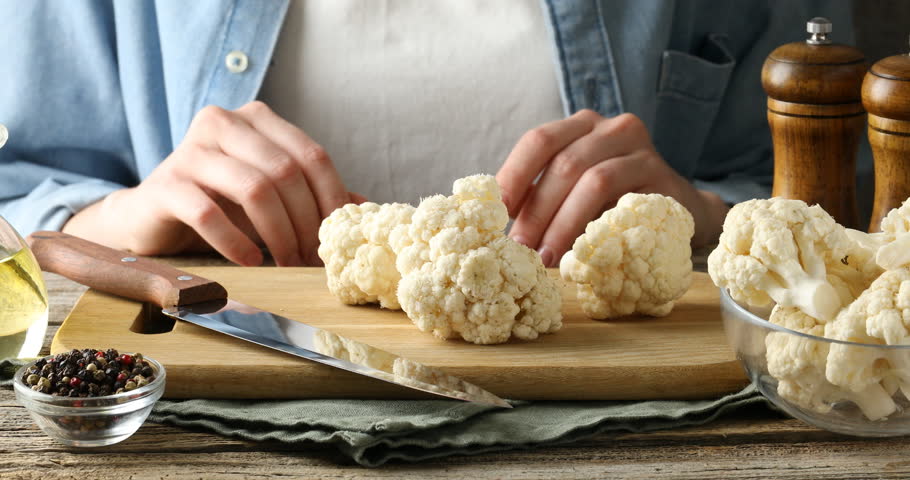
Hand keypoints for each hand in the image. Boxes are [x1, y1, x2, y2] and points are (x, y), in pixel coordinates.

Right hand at [63, 101, 356, 265]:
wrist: (151, 218)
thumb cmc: (220, 204)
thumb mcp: (272, 197)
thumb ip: (314, 197)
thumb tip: (367, 210)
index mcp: (257, 119)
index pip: (311, 154)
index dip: (332, 198)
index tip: (339, 237)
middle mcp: (224, 122)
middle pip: (286, 172)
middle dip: (306, 222)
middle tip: (312, 259)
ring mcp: (191, 150)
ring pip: (255, 189)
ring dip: (278, 234)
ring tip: (286, 263)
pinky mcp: (165, 183)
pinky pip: (210, 212)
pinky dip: (237, 243)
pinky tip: (251, 262)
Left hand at [496, 109, 727, 266]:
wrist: (679, 212)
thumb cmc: (614, 205)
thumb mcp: (575, 193)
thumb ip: (543, 197)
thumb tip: (497, 227)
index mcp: (580, 127)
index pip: (538, 141)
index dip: (513, 175)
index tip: (496, 213)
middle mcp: (610, 128)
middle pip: (562, 163)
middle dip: (536, 210)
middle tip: (519, 249)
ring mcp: (640, 148)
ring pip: (591, 179)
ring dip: (562, 223)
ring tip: (546, 256)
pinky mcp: (661, 175)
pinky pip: (622, 198)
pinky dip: (595, 226)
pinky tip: (581, 251)